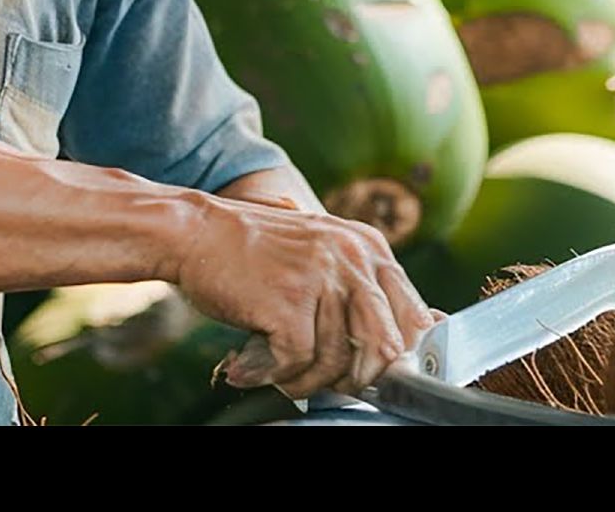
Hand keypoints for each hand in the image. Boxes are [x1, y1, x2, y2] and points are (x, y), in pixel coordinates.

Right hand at [173, 196, 436, 399]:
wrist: (196, 232)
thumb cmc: (257, 251)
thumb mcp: (325, 255)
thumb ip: (365, 291)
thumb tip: (417, 337)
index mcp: (369, 247)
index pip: (415, 318)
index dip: (399, 357)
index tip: (375, 375)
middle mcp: (352, 258)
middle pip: (386, 348)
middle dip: (358, 379)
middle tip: (325, 382)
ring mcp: (322, 278)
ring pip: (336, 363)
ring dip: (305, 381)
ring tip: (275, 370)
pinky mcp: (289, 303)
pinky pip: (296, 364)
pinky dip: (272, 375)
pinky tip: (248, 366)